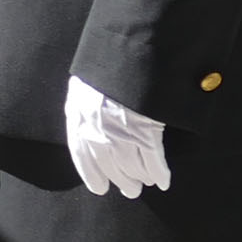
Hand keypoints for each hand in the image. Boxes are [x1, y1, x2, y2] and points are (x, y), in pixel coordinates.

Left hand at [62, 75, 172, 199]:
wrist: (128, 52)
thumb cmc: (106, 67)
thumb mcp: (84, 87)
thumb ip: (83, 108)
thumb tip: (84, 124)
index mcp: (79, 119)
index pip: (82, 157)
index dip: (92, 176)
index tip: (101, 188)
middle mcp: (98, 132)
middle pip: (110, 167)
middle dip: (122, 181)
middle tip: (131, 190)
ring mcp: (122, 133)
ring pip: (132, 166)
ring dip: (141, 178)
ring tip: (146, 183)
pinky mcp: (146, 131)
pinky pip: (153, 160)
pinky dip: (159, 173)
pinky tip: (163, 181)